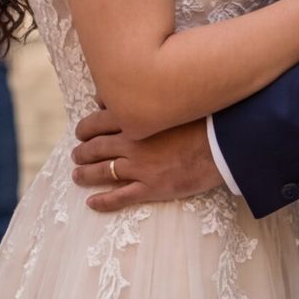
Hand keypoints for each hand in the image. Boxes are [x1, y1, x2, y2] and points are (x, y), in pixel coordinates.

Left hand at [70, 111, 221, 210]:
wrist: (221, 145)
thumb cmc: (199, 119)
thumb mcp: (169, 103)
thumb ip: (140, 98)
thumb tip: (115, 96)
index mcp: (135, 120)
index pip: (97, 122)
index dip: (85, 128)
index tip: (81, 131)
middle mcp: (131, 143)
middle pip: (96, 147)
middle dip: (82, 151)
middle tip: (77, 154)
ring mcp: (140, 167)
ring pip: (103, 171)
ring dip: (86, 174)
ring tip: (77, 175)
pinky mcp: (151, 188)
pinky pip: (120, 197)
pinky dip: (103, 201)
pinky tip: (92, 203)